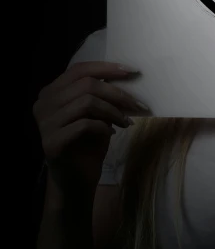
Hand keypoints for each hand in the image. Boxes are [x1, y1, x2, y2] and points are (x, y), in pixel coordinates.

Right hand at [33, 61, 148, 195]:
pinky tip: (111, 134)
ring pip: (86, 102)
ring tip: (125, 121)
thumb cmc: (87, 144)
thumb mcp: (95, 113)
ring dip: (113, 111)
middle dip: (116, 93)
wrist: (75, 180)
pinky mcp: (52, 142)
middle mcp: (42, 104)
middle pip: (86, 84)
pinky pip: (84, 125)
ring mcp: (44, 124)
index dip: (106, 68)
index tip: (131, 71)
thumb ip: (100, 94)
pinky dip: (103, 127)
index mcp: (51, 92)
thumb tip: (126, 76)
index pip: (79, 69)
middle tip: (136, 104)